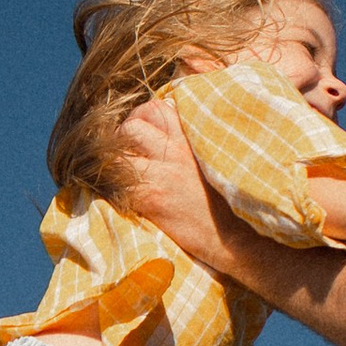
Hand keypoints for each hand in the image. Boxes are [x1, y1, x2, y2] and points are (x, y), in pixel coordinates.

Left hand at [110, 94, 224, 262]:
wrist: (233, 237)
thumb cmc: (222, 201)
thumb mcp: (210, 159)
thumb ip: (189, 139)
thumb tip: (164, 118)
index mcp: (192, 139)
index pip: (156, 108)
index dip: (141, 117)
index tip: (141, 133)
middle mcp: (177, 151)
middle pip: (132, 125)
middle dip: (121, 137)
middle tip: (126, 156)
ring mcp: (163, 174)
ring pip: (119, 149)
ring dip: (112, 161)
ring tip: (121, 176)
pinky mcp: (152, 198)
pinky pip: (117, 181)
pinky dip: (112, 187)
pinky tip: (122, 196)